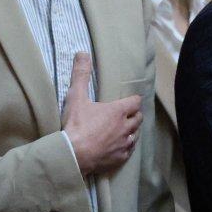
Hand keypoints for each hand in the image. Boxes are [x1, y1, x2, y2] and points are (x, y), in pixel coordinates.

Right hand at [62, 53, 142, 175]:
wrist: (73, 154)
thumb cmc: (76, 125)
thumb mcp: (76, 97)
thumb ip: (81, 75)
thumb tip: (82, 53)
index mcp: (117, 111)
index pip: (135, 102)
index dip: (133, 100)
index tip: (130, 100)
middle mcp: (125, 127)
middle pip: (138, 118)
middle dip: (134, 115)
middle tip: (127, 114)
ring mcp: (123, 144)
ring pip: (135, 135)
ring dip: (132, 131)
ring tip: (125, 129)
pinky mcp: (119, 158)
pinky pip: (129, 151)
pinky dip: (126, 147)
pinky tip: (120, 146)